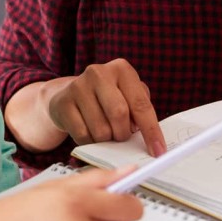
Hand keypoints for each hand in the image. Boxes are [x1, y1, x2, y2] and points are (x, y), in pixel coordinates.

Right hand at [49, 59, 165, 156]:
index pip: (141, 104)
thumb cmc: (106, 98)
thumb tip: (152, 138)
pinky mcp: (63, 103)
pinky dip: (90, 142)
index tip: (158, 150)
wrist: (67, 95)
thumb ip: (140, 110)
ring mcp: (78, 86)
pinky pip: (82, 135)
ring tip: (104, 132)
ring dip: (106, 140)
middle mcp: (99, 73)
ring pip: (101, 129)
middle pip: (119, 114)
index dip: (151, 130)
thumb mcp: (127, 95)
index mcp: (121, 69)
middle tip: (121, 137)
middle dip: (123, 134)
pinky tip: (89, 133)